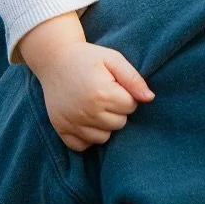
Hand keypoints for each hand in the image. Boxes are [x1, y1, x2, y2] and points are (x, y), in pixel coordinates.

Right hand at [18, 13, 154, 151]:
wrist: (54, 59)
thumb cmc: (88, 58)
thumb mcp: (113, 59)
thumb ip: (133, 79)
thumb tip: (150, 98)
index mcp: (102, 93)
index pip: (131, 106)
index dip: (127, 95)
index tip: (116, 86)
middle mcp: (86, 111)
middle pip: (119, 123)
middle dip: (117, 110)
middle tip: (105, 95)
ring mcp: (72, 122)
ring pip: (103, 137)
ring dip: (104, 124)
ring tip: (96, 106)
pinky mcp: (61, 129)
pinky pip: (82, 146)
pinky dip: (87, 136)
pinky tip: (85, 119)